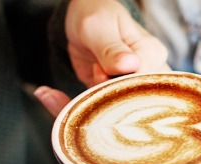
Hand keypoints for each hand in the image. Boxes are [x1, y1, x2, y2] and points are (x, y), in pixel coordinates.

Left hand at [31, 0, 174, 115]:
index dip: (118, 83)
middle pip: (131, 103)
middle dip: (101, 99)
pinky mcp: (111, 96)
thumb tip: (129, 66)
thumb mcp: (98, 27)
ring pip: (112, 112)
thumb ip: (111, 49)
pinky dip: (71, 107)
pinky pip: (95, 111)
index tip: (99, 70)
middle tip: (85, 76)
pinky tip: (49, 95)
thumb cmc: (93, 14)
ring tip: (55, 92)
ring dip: (83, 105)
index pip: (142, 83)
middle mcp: (147, 75)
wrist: (79, 20)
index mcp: (152, 55)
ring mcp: (130, 88)